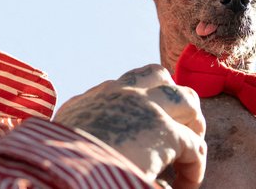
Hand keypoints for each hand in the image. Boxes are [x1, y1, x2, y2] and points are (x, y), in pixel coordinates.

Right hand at [54, 64, 206, 188]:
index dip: (143, 101)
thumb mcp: (65, 138)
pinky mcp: (163, 132)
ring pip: (186, 99)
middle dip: (173, 99)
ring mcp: (144, 108)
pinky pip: (194, 145)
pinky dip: (195, 167)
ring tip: (190, 150)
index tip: (145, 126)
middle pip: (159, 77)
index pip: (126, 85)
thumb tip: (100, 144)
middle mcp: (120, 93)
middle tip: (179, 126)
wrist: (60, 169)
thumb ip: (83, 130)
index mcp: (93, 98)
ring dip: (193, 123)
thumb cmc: (60, 162)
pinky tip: (187, 185)